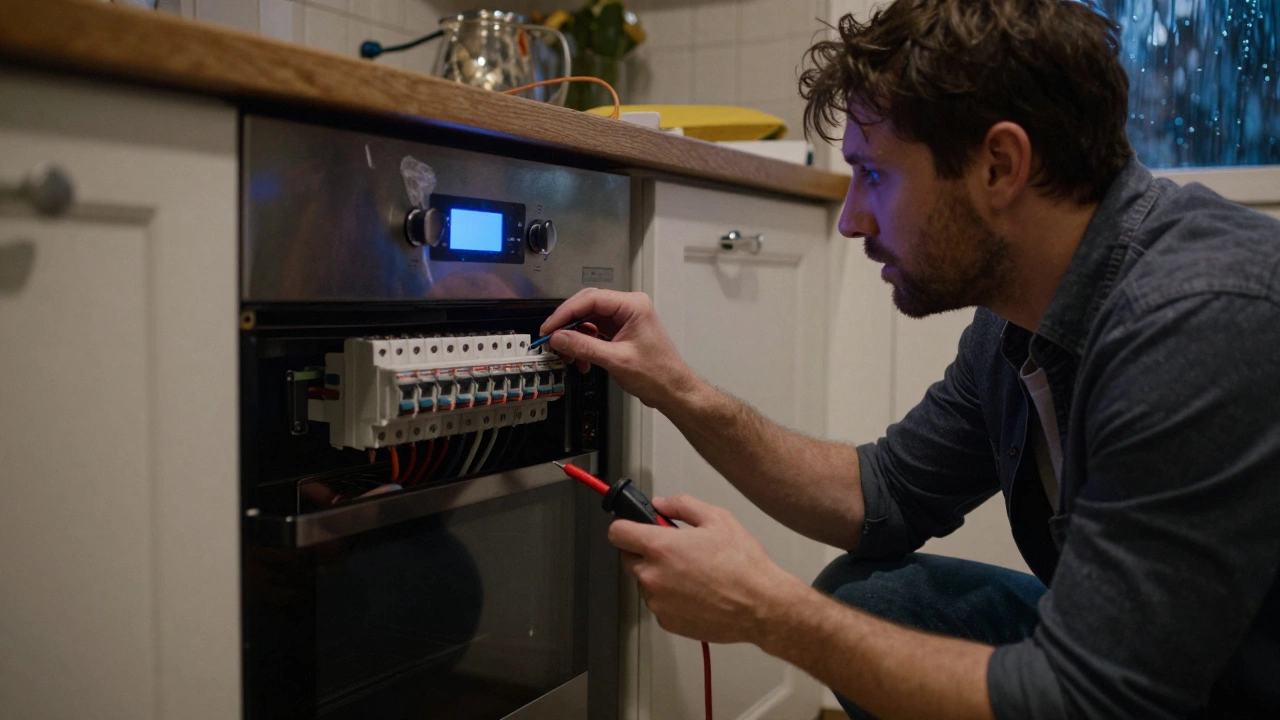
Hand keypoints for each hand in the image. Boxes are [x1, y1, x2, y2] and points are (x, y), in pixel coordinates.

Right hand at [540, 288, 699, 411]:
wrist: (672, 390)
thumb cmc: (658, 374)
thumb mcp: (616, 360)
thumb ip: (584, 347)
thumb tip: (559, 338)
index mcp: (633, 306)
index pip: (591, 299)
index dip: (566, 312)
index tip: (550, 327)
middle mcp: (628, 308)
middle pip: (587, 307)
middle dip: (568, 325)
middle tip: (551, 338)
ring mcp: (624, 320)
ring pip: (589, 321)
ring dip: (575, 338)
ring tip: (567, 355)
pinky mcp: (620, 333)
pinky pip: (595, 333)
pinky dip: (584, 346)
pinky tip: (581, 360)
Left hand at [608, 494, 804, 644]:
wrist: (761, 606)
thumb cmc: (744, 566)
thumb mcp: (717, 519)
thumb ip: (682, 506)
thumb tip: (662, 505)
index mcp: (661, 547)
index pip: (617, 532)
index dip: (625, 525)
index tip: (633, 526)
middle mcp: (653, 576)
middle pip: (627, 558)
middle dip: (644, 550)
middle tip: (673, 548)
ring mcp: (658, 602)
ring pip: (644, 582)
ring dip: (658, 575)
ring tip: (692, 573)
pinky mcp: (667, 621)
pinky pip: (658, 603)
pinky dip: (670, 597)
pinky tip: (695, 591)